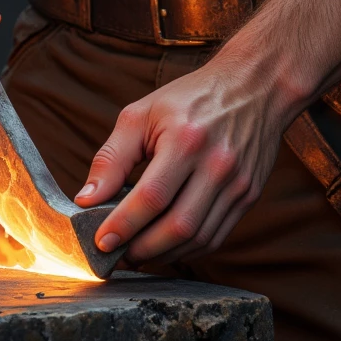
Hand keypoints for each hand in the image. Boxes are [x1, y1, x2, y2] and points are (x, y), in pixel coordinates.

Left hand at [73, 45, 287, 263]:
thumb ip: (112, 157)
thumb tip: (86, 201)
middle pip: (177, 226)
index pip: (152, 196)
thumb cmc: (191, 98)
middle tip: (117, 253)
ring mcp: (238, 182)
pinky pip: (216, 237)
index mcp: (187, 138)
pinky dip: (188, 249)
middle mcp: (217, 163)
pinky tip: (167, 244)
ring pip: (198, 239)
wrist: (254, 85)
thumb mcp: (142, 114)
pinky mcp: (249, 195)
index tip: (102, 242)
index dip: (124, 225)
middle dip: (141, 248)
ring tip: (138, 252)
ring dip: (163, 254)